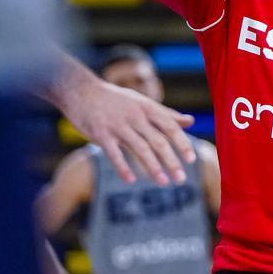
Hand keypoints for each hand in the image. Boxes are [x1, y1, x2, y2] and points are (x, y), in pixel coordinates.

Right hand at [59, 76, 194, 185]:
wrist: (81, 90)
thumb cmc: (116, 99)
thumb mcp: (142, 102)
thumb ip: (166, 114)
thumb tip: (191, 121)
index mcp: (147, 107)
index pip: (170, 127)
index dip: (182, 143)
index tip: (192, 160)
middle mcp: (135, 116)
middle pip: (158, 141)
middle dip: (171, 161)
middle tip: (182, 179)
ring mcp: (118, 125)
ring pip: (139, 149)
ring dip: (153, 167)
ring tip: (164, 183)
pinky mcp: (100, 134)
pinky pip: (114, 154)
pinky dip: (123, 168)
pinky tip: (132, 180)